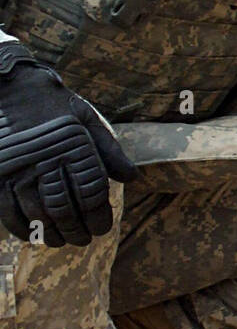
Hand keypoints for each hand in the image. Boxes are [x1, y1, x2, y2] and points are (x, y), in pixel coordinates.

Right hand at [0, 42, 137, 246]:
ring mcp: (20, 169)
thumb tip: (132, 178)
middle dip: (77, 232)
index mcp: (74, 148)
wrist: (12, 86)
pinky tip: (34, 235)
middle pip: (65, 211)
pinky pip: (9, 212)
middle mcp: (47, 161)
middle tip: (83, 240)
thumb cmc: (54, 105)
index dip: (99, 217)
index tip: (102, 228)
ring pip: (38, 216)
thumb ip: (109, 150)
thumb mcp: (87, 120)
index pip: (92, 194)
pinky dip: (23, 229)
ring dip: (52, 235)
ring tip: (61, 241)